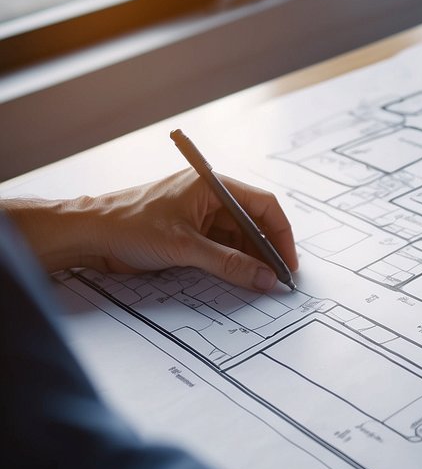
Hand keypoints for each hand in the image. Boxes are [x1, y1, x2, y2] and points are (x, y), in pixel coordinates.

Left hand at [7, 170, 297, 290]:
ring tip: (260, 282)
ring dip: (250, 259)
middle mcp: (209, 197)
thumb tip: (265, 278)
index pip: (262, 204)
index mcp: (211, 186)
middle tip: (277, 278)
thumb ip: (229, 264)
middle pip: (253, 223)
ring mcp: (199, 216)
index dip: (280, 233)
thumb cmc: (128, 225)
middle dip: (267, 250)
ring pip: (238, 238)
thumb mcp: (185, 248)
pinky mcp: (189, 234)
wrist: (87, 235)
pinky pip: (221, 248)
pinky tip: (240, 278)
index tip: (287, 261)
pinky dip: (232, 263)